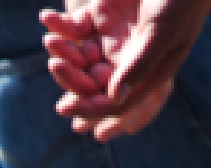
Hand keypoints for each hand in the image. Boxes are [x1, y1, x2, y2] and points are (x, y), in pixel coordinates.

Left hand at [41, 0, 209, 140]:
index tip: (65, 107)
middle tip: (55, 65)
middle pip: (91, 82)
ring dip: (62, 52)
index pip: (115, 102)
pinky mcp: (100, 16)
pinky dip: (60, 26)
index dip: (89, 108)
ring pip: (78, 58)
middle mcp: (127, 60)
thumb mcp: (163, 31)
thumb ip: (140, 64)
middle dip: (70, 78)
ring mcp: (112, 38)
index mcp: (148, 73)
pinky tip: (47, 18)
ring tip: (51, 40)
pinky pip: (74, 29)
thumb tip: (114, 98)